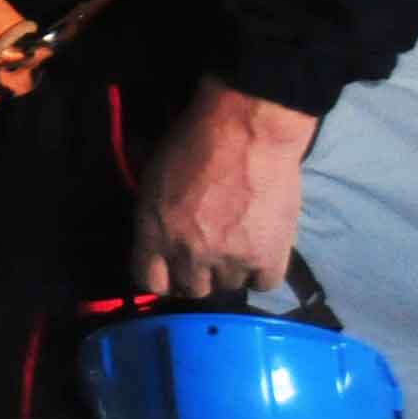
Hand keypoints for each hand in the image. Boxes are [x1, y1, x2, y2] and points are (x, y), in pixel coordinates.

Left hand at [131, 77, 319, 297]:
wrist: (246, 129)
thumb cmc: (193, 139)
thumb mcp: (152, 176)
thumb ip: (153, 215)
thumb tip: (156, 233)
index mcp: (153, 233)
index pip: (148, 281)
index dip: (161, 276)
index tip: (171, 269)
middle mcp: (188, 253)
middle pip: (191, 289)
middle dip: (198, 273)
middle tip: (209, 252)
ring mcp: (229, 258)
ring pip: (228, 286)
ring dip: (231, 269)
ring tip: (238, 243)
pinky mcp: (268, 256)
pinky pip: (264, 284)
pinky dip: (262, 271)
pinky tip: (261, 252)